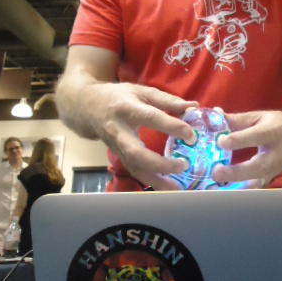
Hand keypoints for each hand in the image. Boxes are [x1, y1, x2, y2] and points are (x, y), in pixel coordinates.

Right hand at [83, 81, 197, 188]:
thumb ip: (168, 100)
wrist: (87, 107)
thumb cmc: (119, 97)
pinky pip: (135, 172)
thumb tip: (194, 106)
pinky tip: (167, 188)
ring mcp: (117, 147)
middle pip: (136, 152)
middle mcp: (119, 131)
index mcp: (127, 108)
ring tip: (178, 189)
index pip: (151, 118)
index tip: (191, 134)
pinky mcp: (118, 157)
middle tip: (183, 165)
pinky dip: (151, 182)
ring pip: (134, 168)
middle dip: (160, 163)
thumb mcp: (142, 91)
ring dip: (156, 181)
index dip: (171, 126)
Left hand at [212, 109, 281, 185]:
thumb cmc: (276, 123)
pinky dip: (241, 189)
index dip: (238, 140)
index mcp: (274, 132)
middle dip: (237, 172)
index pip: (257, 136)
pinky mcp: (272, 178)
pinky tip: (225, 189)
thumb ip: (236, 120)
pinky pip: (256, 186)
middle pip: (258, 166)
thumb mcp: (258, 116)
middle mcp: (277, 153)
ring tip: (218, 183)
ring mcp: (276, 169)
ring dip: (237, 184)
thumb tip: (215, 116)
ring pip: (258, 181)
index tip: (221, 142)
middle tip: (216, 172)